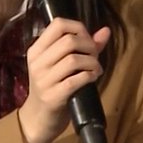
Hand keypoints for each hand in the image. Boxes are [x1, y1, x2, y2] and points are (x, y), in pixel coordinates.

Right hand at [18, 18, 111, 142]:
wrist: (38, 118)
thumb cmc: (52, 87)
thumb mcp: (61, 65)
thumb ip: (84, 46)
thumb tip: (106, 31)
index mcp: (37, 50)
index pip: (57, 24)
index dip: (78, 27)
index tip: (87, 39)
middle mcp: (38, 62)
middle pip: (69, 40)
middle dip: (89, 46)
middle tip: (94, 56)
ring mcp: (44, 80)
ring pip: (74, 59)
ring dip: (92, 62)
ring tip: (96, 68)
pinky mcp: (53, 96)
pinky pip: (76, 80)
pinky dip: (90, 76)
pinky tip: (93, 77)